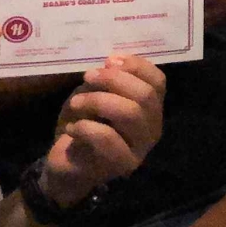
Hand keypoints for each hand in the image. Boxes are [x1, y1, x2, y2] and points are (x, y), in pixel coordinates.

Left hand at [44, 55, 165, 206]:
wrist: (67, 166)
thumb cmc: (84, 125)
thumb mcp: (94, 95)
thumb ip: (106, 81)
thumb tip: (109, 65)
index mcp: (150, 108)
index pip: (158, 81)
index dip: (136, 65)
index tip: (108, 60)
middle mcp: (152, 128)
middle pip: (146, 95)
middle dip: (114, 80)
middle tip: (88, 76)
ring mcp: (141, 148)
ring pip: (130, 113)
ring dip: (98, 101)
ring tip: (76, 103)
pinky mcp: (122, 164)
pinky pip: (107, 137)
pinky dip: (85, 127)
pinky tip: (72, 128)